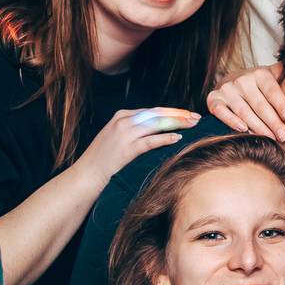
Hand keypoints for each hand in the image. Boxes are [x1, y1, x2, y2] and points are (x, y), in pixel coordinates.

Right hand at [71, 108, 200, 188]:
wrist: (87, 174)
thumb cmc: (106, 157)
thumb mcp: (119, 136)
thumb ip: (136, 128)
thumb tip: (162, 127)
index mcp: (123, 115)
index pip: (154, 110)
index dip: (174, 111)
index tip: (189, 114)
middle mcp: (124, 121)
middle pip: (158, 114)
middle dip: (180, 115)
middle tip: (197, 118)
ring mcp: (125, 134)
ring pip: (157, 124)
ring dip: (177, 123)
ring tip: (192, 125)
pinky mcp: (127, 148)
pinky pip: (150, 141)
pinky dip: (165, 138)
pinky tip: (177, 138)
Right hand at [207, 64, 284, 139]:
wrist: (231, 81)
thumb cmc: (259, 84)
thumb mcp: (274, 76)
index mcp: (259, 73)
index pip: (272, 90)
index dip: (280, 103)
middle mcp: (241, 80)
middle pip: (259, 104)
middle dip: (273, 122)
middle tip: (283, 136)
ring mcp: (226, 90)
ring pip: (244, 111)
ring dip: (257, 126)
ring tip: (270, 138)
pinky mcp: (213, 100)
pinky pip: (222, 112)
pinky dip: (232, 121)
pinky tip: (244, 130)